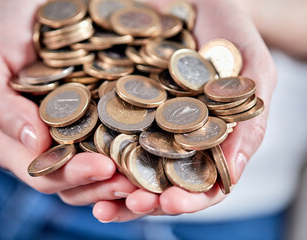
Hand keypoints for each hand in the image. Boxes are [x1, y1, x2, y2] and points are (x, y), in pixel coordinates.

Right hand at [0, 0, 137, 208]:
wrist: (32, 5)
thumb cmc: (4, 30)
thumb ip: (0, 106)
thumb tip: (33, 145)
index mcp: (20, 139)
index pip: (44, 173)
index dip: (74, 176)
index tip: (105, 167)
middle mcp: (49, 142)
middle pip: (76, 182)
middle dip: (105, 185)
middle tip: (136, 181)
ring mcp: (77, 131)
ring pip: (98, 173)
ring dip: (124, 179)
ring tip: (151, 176)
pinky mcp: (102, 115)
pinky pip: (120, 141)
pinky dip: (136, 154)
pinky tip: (156, 151)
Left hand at [92, 0, 276, 221]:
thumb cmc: (227, 31)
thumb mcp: (250, 69)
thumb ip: (250, 119)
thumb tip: (235, 173)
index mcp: (203, 139)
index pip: (198, 183)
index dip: (188, 199)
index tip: (171, 203)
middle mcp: (167, 137)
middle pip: (156, 182)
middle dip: (144, 199)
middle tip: (130, 204)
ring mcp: (136, 121)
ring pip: (123, 165)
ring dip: (111, 188)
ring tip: (100, 202)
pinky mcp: (107, 101)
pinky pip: (93, 130)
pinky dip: (86, 151)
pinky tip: (77, 163)